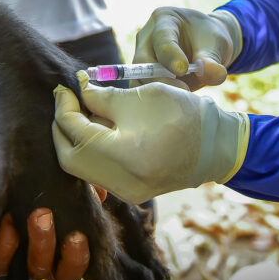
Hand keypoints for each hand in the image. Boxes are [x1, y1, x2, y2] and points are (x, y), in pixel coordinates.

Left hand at [0, 185, 106, 279]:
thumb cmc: (26, 187)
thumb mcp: (56, 184)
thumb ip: (82, 188)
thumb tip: (99, 192)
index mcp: (56, 250)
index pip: (72, 271)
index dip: (79, 261)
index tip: (80, 235)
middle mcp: (36, 261)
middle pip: (59, 279)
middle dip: (67, 256)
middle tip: (59, 221)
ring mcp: (12, 264)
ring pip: (33, 270)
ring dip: (40, 244)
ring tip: (39, 214)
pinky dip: (5, 244)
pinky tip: (9, 219)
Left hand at [52, 72, 249, 204]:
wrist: (216, 146)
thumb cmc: (182, 115)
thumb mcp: (141, 97)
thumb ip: (102, 96)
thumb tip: (78, 91)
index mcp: (125, 155)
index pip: (75, 132)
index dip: (64, 106)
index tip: (65, 87)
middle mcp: (122, 181)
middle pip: (69, 158)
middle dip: (61, 128)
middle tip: (66, 102)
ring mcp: (127, 192)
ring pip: (82, 168)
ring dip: (76, 139)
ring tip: (84, 112)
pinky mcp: (132, 193)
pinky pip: (99, 173)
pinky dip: (92, 151)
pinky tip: (99, 130)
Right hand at [133, 7, 242, 90]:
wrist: (205, 47)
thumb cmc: (208, 40)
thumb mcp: (216, 44)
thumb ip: (213, 59)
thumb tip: (216, 75)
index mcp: (164, 19)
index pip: (162, 38)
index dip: (170, 56)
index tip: (183, 70)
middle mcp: (146, 37)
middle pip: (142, 61)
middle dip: (161, 79)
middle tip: (183, 91)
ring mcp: (141, 58)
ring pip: (138, 79)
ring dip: (156, 93)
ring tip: (179, 101)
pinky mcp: (142, 77)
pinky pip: (142, 92)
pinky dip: (155, 101)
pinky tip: (172, 107)